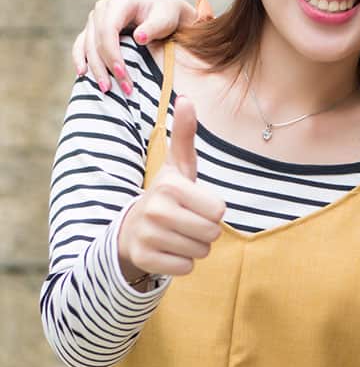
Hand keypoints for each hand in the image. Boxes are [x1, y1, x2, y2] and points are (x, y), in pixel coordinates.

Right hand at [72, 0, 196, 94]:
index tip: (122, 74)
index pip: (108, 30)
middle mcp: (103, 8)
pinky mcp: (93, 30)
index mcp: (119, 2)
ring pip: (87, 45)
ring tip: (106, 88)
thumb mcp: (166, 19)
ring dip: (94, 68)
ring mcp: (95, 19)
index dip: (112, 54)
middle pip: (96, 40)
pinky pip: (81, 45)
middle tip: (119, 88)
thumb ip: (154, 27)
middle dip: (105, 67)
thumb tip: (139, 37)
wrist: (164, 12)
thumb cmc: (167, 15)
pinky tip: (82, 74)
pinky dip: (80, 59)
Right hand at [117, 97, 224, 282]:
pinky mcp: (144, 259)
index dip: (213, 210)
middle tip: (188, 222)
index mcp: (170, 187)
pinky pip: (186, 268)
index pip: (219, 210)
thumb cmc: (166, 195)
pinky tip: (169, 250)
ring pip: (200, 252)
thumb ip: (185, 135)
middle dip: (206, 231)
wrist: (132, 228)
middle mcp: (155, 210)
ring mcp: (147, 236)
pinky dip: (183, 263)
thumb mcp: (178, 166)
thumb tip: (186, 98)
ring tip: (178, 234)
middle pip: (212, 233)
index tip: (195, 204)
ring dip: (196, 247)